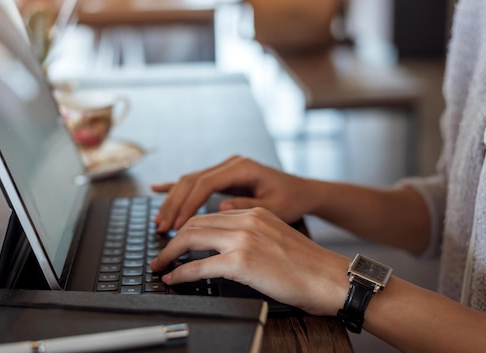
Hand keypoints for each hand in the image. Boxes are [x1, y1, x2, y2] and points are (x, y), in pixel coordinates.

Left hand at [150, 207, 349, 315]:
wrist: (330, 279)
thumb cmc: (307, 266)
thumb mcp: (276, 236)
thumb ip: (251, 233)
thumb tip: (223, 245)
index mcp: (254, 213)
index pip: (209, 215)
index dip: (187, 227)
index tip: (176, 238)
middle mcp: (247, 220)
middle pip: (195, 222)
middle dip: (172, 238)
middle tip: (161, 254)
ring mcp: (243, 239)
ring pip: (192, 238)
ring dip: (170, 253)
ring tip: (160, 265)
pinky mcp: (242, 262)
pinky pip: (200, 266)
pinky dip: (181, 272)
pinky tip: (173, 278)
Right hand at [152, 156, 318, 230]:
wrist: (302, 192)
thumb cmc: (293, 200)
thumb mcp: (276, 208)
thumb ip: (249, 208)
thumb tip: (221, 208)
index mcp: (242, 168)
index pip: (205, 183)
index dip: (188, 204)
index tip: (177, 225)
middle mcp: (230, 164)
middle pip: (192, 180)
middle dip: (175, 204)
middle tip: (162, 227)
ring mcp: (225, 169)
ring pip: (189, 181)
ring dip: (173, 201)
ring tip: (159, 221)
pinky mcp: (223, 177)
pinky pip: (195, 182)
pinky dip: (176, 188)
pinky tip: (157, 190)